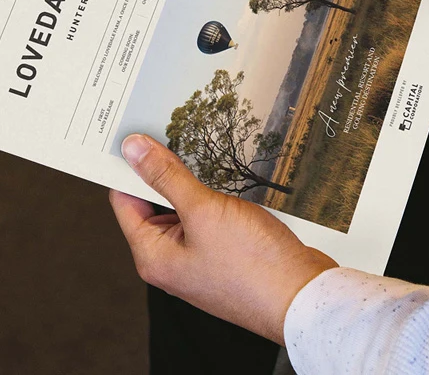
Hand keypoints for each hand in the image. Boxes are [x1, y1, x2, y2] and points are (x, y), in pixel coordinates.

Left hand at [110, 134, 336, 345]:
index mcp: (152, 255)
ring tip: (201, 149)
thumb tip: (133, 150)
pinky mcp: (223, 256)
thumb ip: (166, 177)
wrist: (304, 298)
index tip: (136, 133)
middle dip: (161, 170)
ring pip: (183, 209)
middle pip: (152, 204)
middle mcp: (170, 260)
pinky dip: (210, 197)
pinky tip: (224, 177)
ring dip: (190, 182)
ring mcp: (197, 260)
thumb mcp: (203, 210)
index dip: (128, 166)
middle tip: (171, 131)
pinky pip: (206, 219)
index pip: (124, 200)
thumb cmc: (253, 264)